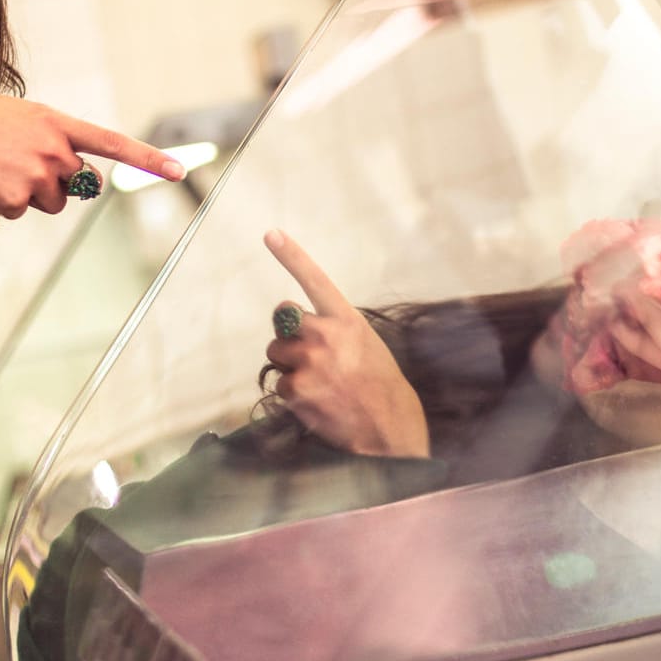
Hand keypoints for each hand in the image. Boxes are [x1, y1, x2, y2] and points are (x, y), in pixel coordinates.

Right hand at [0, 89, 184, 217]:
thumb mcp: (17, 118)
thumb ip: (53, 140)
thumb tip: (80, 178)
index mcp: (54, 123)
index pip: (112, 143)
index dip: (148, 158)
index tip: (178, 170)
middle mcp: (53, 149)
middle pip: (76, 184)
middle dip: (54, 182)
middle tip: (15, 164)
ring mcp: (37, 176)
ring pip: (49, 202)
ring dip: (26, 194)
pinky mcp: (17, 200)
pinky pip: (20, 213)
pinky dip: (2, 203)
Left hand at [262, 230, 429, 457]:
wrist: (389, 426)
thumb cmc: (379, 383)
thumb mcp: (365, 342)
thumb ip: (334, 327)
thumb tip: (297, 324)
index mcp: (346, 320)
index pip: (315, 280)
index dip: (291, 255)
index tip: (271, 234)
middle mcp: (326, 335)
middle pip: (282, 319)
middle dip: (288, 334)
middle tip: (311, 356)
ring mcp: (310, 362)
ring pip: (276, 353)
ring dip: (289, 366)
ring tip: (320, 383)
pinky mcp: (297, 389)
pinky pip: (279, 385)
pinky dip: (293, 395)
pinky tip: (318, 402)